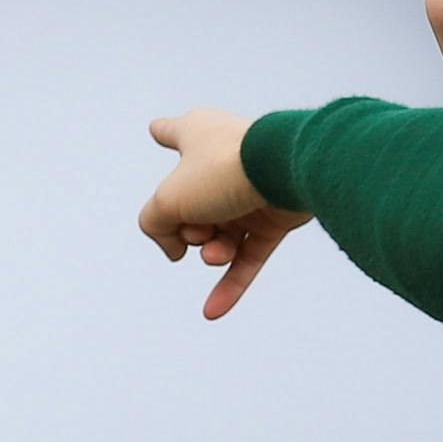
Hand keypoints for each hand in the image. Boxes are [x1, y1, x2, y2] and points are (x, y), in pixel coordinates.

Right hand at [139, 109, 313, 319]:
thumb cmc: (225, 170)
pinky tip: (212, 311)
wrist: (287, 172)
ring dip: (212, 253)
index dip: (163, 133)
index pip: (173, 133)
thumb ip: (155, 224)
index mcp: (197, 136)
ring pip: (220, 236)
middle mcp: (224, 161)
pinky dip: (231, 284)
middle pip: (191, 206)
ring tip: (216, 250)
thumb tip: (178, 248)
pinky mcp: (275, 220)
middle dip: (187, 227)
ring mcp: (250, 192)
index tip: (158, 130)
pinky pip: (248, 259)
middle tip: (195, 222)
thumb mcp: (167, 199)